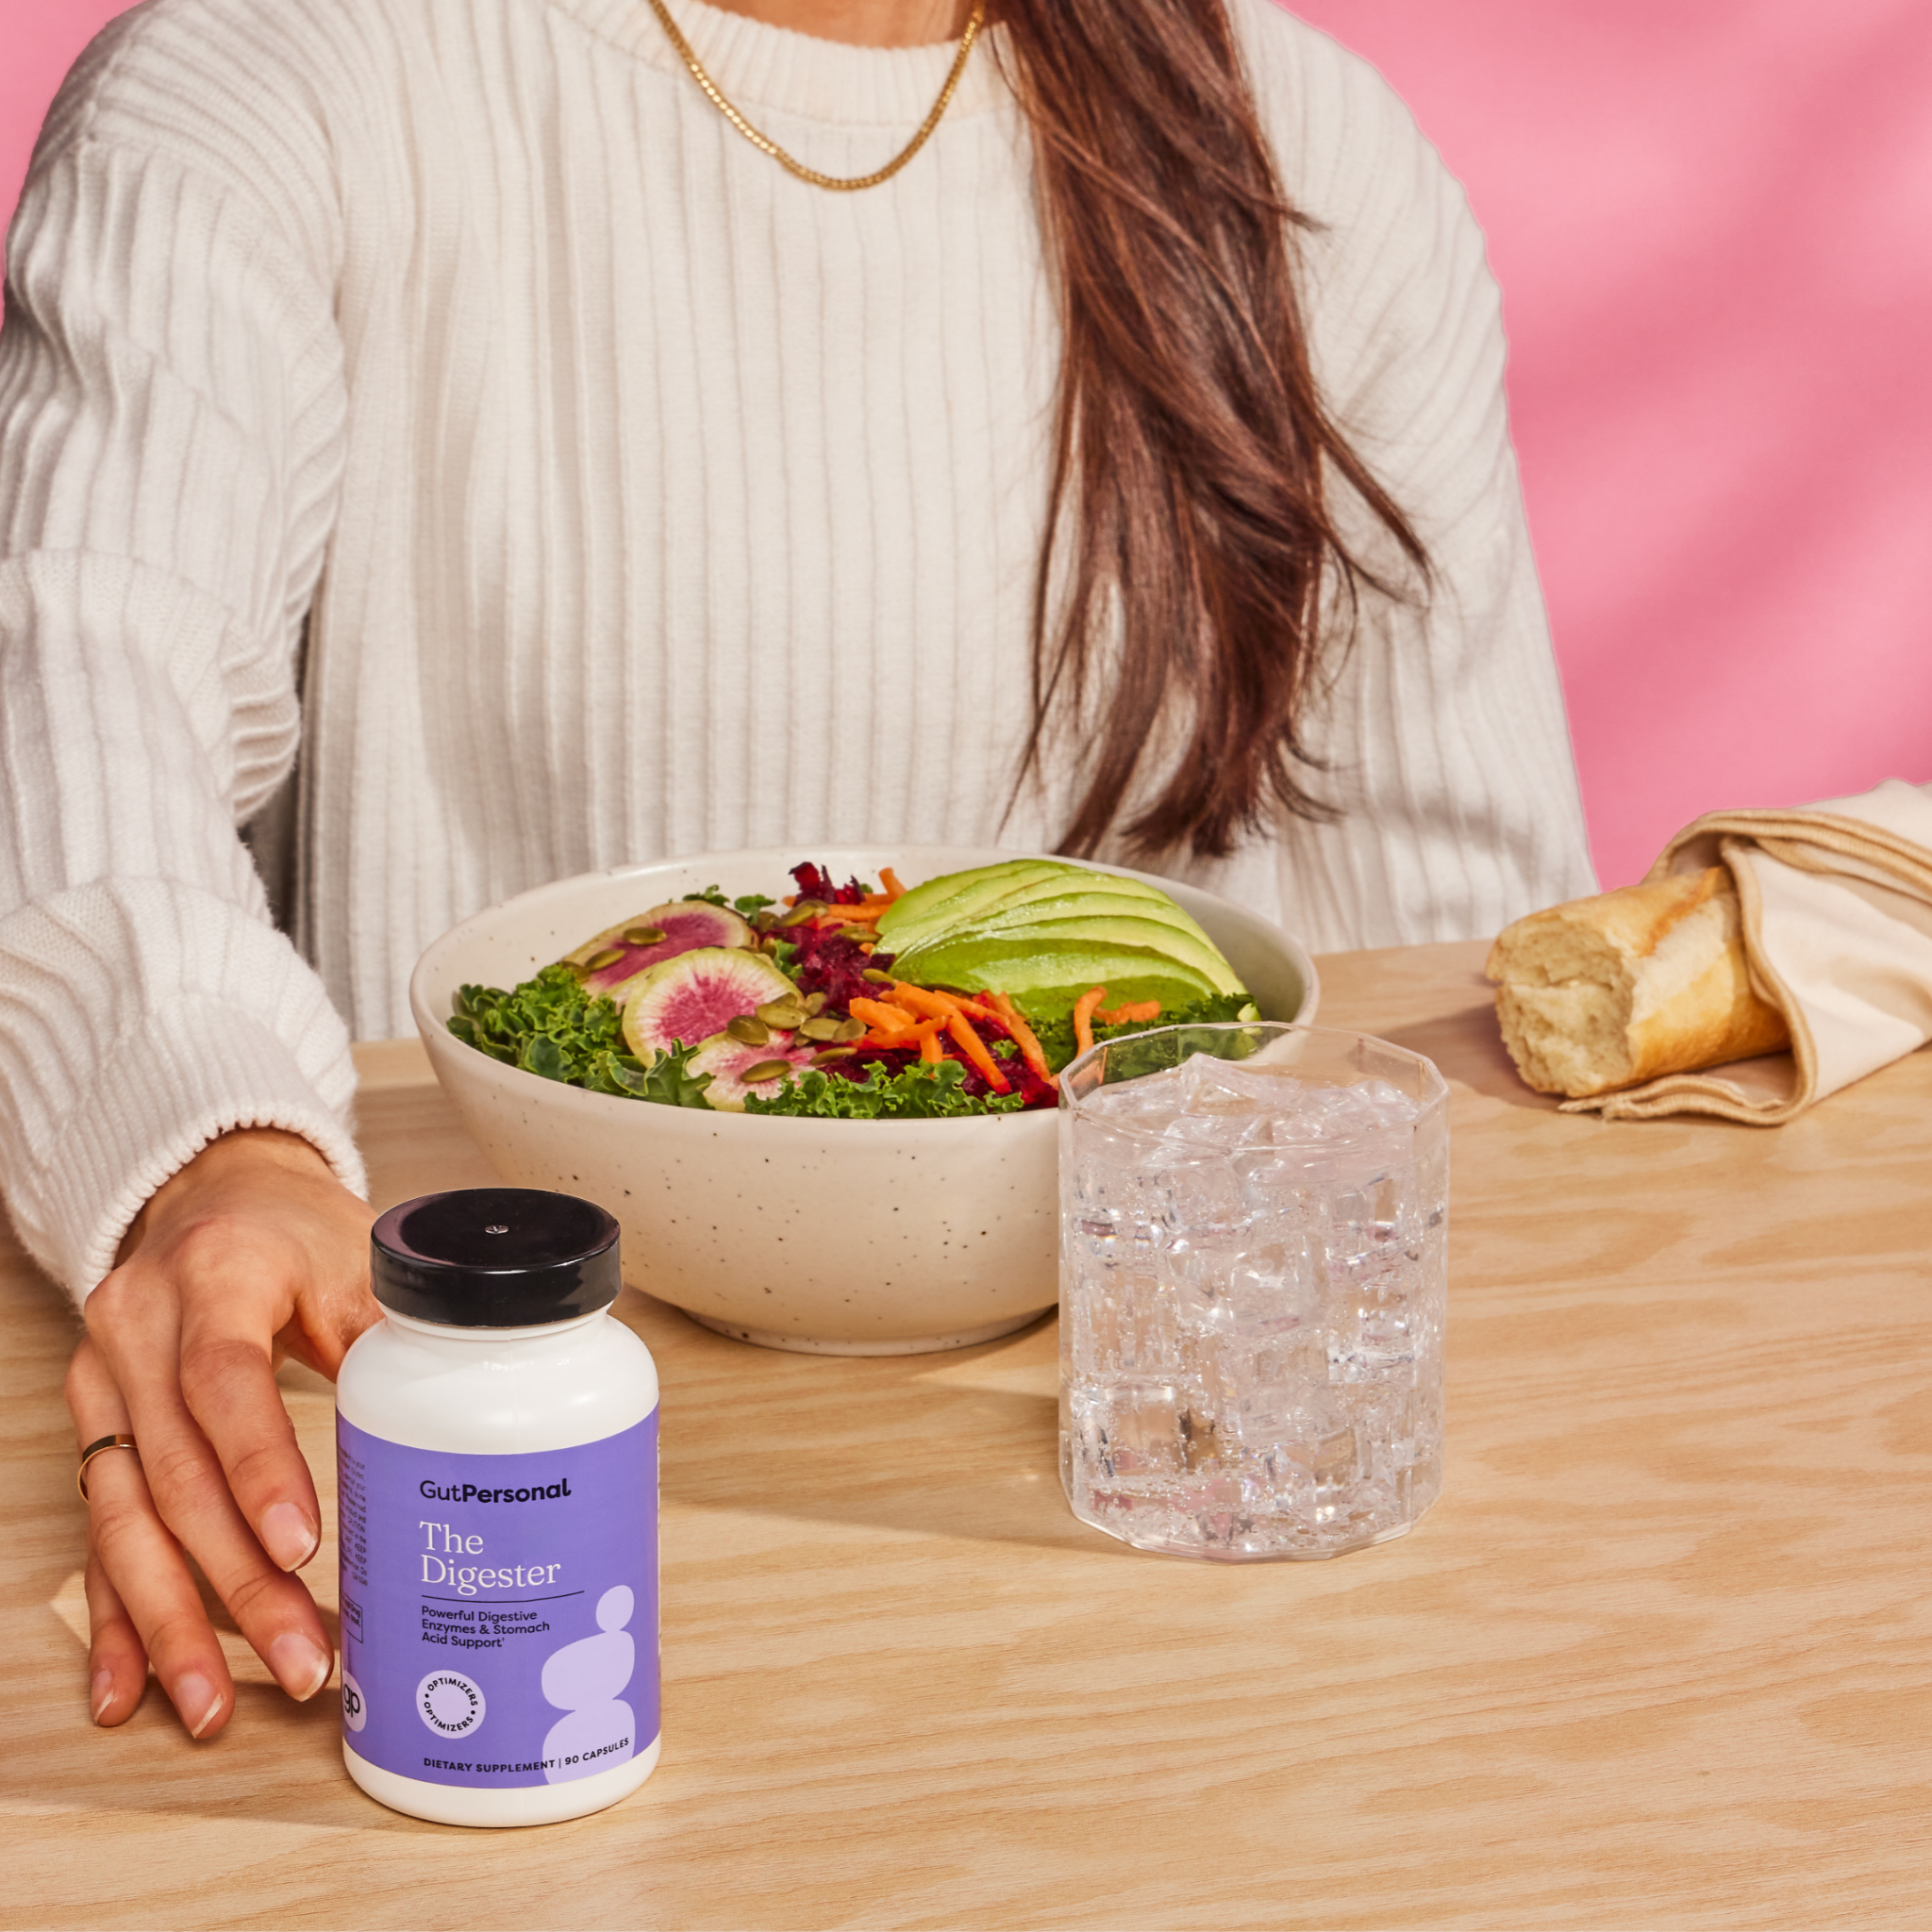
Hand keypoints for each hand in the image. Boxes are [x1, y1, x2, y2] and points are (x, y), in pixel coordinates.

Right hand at [67, 1127, 377, 1737]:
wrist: (213, 1194)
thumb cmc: (297, 1228)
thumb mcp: (356, 1251)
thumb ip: (395, 1328)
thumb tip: (473, 1409)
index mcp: (213, 1275)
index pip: (226, 1380)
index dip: (261, 1466)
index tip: (303, 1546)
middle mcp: (136, 1332)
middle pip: (178, 1473)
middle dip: (236, 1581)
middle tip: (301, 1658)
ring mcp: (103, 1386)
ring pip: (127, 1520)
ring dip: (172, 1623)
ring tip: (214, 1705)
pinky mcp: (95, 1431)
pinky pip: (99, 1532)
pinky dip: (115, 1615)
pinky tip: (125, 1690)